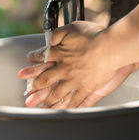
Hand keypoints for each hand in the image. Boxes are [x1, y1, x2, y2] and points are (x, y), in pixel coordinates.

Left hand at [19, 21, 134, 107]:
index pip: (42, 58)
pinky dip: (67, 107)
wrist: (111, 47)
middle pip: (46, 80)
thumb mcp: (73, 28)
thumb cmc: (95, 36)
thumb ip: (59, 33)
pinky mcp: (86, 88)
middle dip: (36, 88)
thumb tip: (49, 38)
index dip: (33, 62)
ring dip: (48, 101)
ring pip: (57, 94)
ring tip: (42, 107)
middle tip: (28, 94)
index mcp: (60, 54)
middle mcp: (64, 69)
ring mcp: (74, 81)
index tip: (26, 66)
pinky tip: (62, 111)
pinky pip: (74, 100)